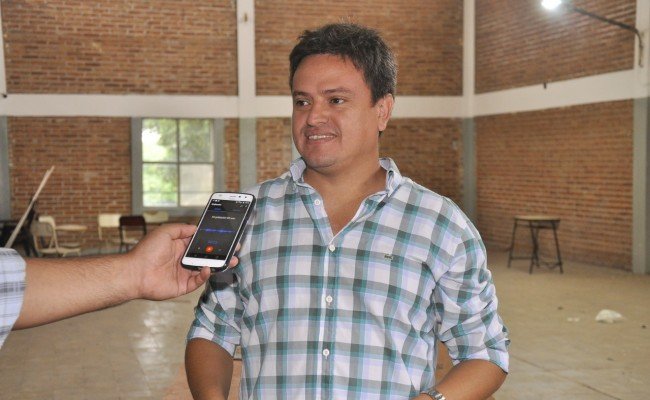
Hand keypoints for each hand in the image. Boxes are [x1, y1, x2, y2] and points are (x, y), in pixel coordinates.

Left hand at [125, 223, 239, 300]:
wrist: (135, 273)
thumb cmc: (147, 251)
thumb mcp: (165, 232)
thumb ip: (183, 229)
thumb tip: (197, 227)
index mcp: (180, 246)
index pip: (200, 242)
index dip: (212, 240)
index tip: (225, 236)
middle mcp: (183, 259)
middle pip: (207, 256)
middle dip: (221, 253)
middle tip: (235, 249)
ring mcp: (184, 273)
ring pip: (206, 269)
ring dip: (219, 264)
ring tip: (232, 260)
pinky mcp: (183, 286)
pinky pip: (198, 280)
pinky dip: (205, 275)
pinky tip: (207, 269)